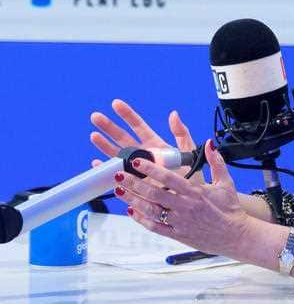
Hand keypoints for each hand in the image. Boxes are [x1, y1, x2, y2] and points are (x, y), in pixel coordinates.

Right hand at [90, 98, 204, 184]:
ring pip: (116, 154)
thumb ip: (181, 133)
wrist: (188, 199)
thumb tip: (174, 114)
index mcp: (155, 144)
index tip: (116, 104)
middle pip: (122, 138)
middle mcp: (143, 154)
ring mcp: (136, 168)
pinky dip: (106, 169)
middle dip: (109, 127)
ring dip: (104, 145)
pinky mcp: (132, 183)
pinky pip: (115, 174)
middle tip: (96, 116)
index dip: (127, 115)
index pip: (138, 126)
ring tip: (94, 136)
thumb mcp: (188, 151)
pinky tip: (97, 164)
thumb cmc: (189, 175)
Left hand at [114, 140, 253, 257]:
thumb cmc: (230, 210)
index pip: (169, 178)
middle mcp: (185, 207)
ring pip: (150, 210)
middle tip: (119, 174)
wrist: (236, 236)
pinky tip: (131, 210)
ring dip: (132, 200)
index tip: (137, 161)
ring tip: (118, 190)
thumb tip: (210, 144)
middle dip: (134, 183)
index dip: (151, 169)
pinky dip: (141, 219)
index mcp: (196, 192)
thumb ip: (216, 162)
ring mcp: (179, 222)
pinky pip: (155, 227)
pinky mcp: (177, 235)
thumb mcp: (226, 183)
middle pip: (154, 193)